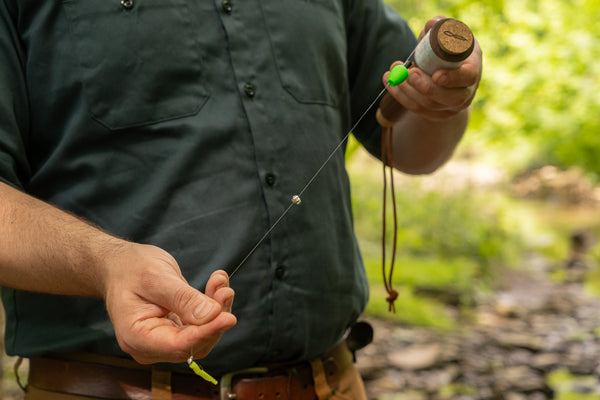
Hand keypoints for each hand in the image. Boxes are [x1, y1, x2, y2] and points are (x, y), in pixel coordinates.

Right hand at [103, 243, 235, 363]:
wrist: (121, 266)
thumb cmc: (130, 270)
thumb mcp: (156, 278)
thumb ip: (183, 298)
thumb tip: (212, 315)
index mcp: (137, 337)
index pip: (178, 345)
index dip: (206, 333)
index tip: (228, 317)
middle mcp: (151, 346)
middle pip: (194, 345)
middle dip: (214, 319)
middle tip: (225, 291)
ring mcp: (165, 340)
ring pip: (203, 335)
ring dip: (218, 310)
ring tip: (220, 282)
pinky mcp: (177, 330)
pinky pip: (202, 325)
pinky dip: (213, 305)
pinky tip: (216, 284)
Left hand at [383, 16, 482, 120]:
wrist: (447, 72)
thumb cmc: (449, 49)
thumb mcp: (449, 35)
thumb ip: (441, 28)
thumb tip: (431, 24)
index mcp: (472, 69)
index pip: (467, 77)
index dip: (453, 78)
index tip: (436, 75)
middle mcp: (465, 93)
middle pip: (448, 98)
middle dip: (426, 88)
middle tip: (410, 73)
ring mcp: (450, 107)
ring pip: (428, 105)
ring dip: (407, 89)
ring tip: (394, 71)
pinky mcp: (434, 114)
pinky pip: (416, 108)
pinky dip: (400, 95)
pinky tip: (389, 81)